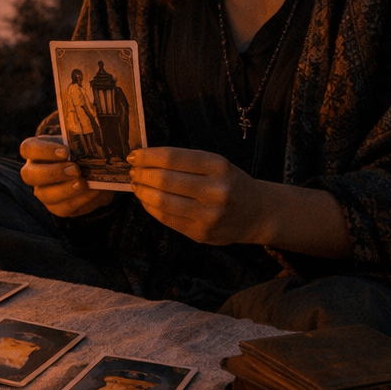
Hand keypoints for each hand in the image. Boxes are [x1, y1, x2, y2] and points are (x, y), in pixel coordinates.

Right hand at [19, 136, 114, 216]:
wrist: (93, 173)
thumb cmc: (81, 153)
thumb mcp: (80, 145)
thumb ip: (81, 144)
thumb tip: (94, 144)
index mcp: (36, 152)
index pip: (28, 148)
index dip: (44, 150)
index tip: (65, 152)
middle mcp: (34, 173)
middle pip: (29, 175)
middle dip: (53, 173)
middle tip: (75, 169)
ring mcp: (43, 192)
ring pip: (45, 195)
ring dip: (66, 189)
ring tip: (84, 183)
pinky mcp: (57, 207)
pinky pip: (64, 208)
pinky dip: (80, 199)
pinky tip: (93, 191)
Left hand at [127, 147, 267, 245]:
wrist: (258, 213)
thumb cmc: (230, 183)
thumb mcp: (216, 164)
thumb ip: (185, 162)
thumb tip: (144, 159)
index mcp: (218, 166)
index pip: (173, 158)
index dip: (148, 156)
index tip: (134, 155)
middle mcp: (215, 190)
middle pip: (164, 180)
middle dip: (141, 174)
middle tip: (132, 171)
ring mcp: (208, 215)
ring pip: (162, 201)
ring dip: (142, 192)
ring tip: (136, 185)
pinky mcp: (201, 234)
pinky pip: (167, 219)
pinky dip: (150, 208)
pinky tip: (146, 200)